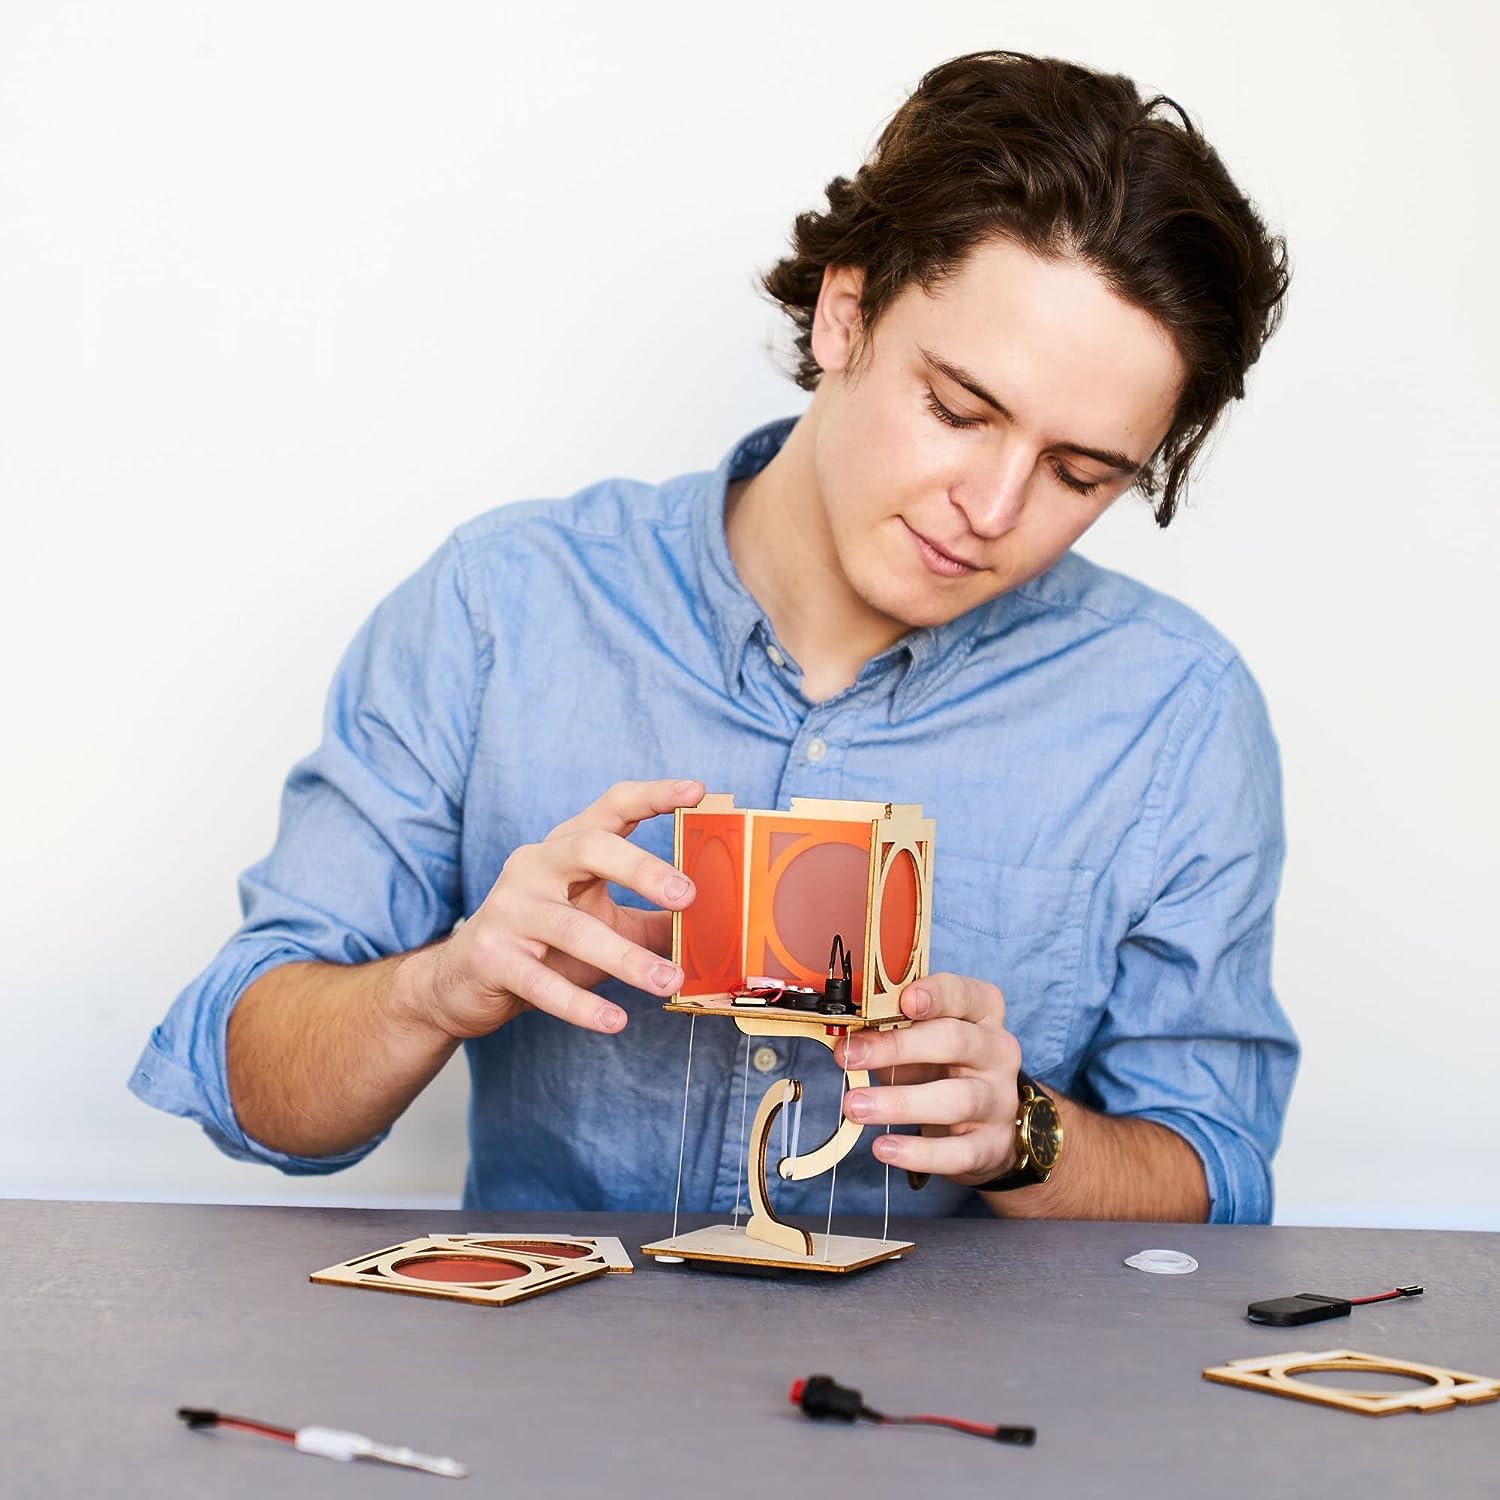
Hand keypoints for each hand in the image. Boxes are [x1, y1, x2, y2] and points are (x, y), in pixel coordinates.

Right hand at [398, 778, 703, 1038]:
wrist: (463, 980)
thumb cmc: (546, 944)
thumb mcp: (603, 922)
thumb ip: (654, 918)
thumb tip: (718, 927)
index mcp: (566, 848)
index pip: (610, 808)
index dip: (653, 796)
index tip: (696, 791)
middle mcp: (535, 866)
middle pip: (588, 848)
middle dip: (642, 869)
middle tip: (688, 897)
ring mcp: (509, 909)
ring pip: (571, 927)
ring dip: (625, 958)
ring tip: (668, 981)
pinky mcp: (492, 956)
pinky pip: (541, 982)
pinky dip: (580, 1004)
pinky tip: (615, 1020)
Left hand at [833, 973, 1021, 1184]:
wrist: (987, 1123)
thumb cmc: (944, 1067)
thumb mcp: (922, 1040)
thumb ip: (893, 1033)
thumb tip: (850, 1042)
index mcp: (982, 1014)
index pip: (965, 994)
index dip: (936, 995)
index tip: (904, 1001)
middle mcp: (996, 1052)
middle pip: (955, 1041)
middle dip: (897, 1047)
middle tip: (850, 1055)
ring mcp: (998, 1099)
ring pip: (956, 1099)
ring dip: (899, 1103)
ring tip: (855, 1106)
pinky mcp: (992, 1144)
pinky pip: (959, 1151)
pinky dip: (919, 1152)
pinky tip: (885, 1148)